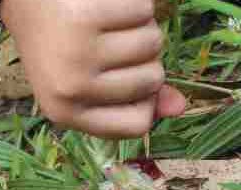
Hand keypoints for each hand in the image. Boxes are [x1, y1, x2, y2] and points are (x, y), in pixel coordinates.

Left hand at [0, 0, 185, 137]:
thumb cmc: (59, 42)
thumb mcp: (85, 80)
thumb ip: (134, 97)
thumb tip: (181, 106)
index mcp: (66, 113)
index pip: (137, 125)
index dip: (146, 101)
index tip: (131, 80)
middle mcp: (70, 88)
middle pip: (151, 81)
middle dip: (146, 58)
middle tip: (113, 42)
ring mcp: (77, 51)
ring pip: (153, 42)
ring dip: (143, 26)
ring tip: (111, 21)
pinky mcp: (86, 14)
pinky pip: (144, 10)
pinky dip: (135, 3)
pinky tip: (109, 2)